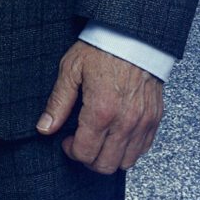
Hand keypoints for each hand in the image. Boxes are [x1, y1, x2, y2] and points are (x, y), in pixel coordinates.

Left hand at [35, 40, 164, 173]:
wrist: (135, 34)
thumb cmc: (103, 48)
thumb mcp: (72, 69)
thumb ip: (58, 102)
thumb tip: (44, 128)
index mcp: (101, 111)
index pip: (84, 153)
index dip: (71, 151)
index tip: (67, 140)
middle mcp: (125, 121)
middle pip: (105, 165)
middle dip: (88, 159)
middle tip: (81, 143)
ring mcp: (142, 121)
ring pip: (126, 162)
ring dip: (109, 157)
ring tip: (99, 140)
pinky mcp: (155, 117)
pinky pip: (143, 148)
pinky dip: (129, 149)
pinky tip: (117, 135)